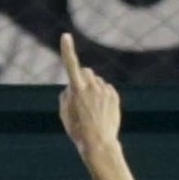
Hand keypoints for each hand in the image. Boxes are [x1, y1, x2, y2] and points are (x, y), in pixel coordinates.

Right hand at [56, 35, 122, 165]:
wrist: (99, 143)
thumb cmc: (77, 129)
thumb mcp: (64, 113)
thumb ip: (65, 95)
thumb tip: (72, 87)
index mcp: (76, 90)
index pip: (71, 65)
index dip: (67, 50)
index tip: (66, 36)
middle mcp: (92, 86)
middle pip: (86, 71)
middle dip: (82, 78)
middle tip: (80, 96)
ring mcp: (105, 90)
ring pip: (96, 80)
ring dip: (92, 88)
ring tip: (91, 108)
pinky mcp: (114, 95)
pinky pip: (106, 88)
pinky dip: (102, 95)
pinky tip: (100, 110)